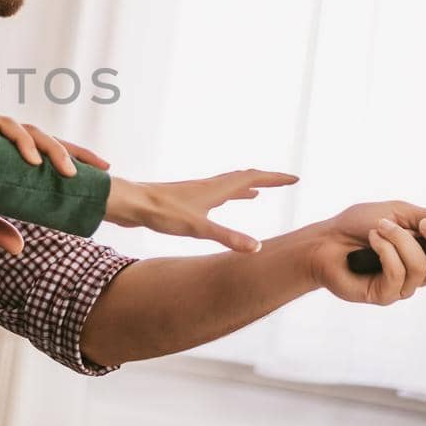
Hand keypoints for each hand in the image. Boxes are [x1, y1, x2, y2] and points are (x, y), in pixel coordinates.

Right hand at [0, 109, 109, 176]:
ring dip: (52, 150)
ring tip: (68, 172)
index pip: (44, 152)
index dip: (72, 158)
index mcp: (1, 152)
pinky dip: (20, 142)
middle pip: (47, 138)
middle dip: (76, 152)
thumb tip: (20, 250)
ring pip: (31, 131)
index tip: (101, 171)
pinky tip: (31, 160)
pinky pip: (4, 126)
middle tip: (100, 170)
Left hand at [104, 169, 299, 251]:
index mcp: (216, 189)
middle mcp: (208, 186)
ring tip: (257, 193)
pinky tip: (220, 203)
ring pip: (227, 186)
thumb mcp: (198, 228)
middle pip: (243, 178)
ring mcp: (196, 192)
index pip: (253, 177)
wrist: (130, 203)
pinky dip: (226, 196)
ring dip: (246, 187)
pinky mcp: (184, 200)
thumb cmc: (162, 213)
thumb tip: (258, 248)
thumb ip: (228, 237)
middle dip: (266, 180)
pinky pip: (213, 194)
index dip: (275, 178)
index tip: (295, 178)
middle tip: (284, 183)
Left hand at [296, 201, 425, 303]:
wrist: (323, 240)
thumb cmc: (357, 225)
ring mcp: (403, 287)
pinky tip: (371, 241)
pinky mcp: (384, 295)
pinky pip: (398, 273)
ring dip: (400, 239)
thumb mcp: (397, 212)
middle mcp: (421, 273)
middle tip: (422, 224)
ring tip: (378, 228)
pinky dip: (385, 250)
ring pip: (422, 266)